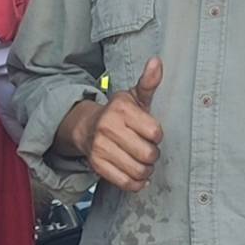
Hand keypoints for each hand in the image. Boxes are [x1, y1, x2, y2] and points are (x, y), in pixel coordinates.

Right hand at [82, 58, 163, 192]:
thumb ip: (148, 82)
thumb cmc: (118, 113)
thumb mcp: (134, 96)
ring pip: (138, 170)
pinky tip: (139, 177)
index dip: (157, 135)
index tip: (152, 133)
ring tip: (144, 162)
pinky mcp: (97, 165)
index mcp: (121, 109)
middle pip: (148, 154)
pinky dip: (136, 183)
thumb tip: (157, 61)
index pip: (154, 132)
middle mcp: (108, 127)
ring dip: (147, 170)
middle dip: (153, 155)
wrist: (86, 127)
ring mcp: (100, 147)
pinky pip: (124, 182)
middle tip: (150, 151)